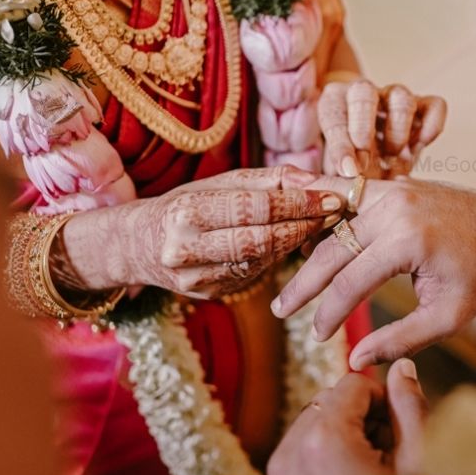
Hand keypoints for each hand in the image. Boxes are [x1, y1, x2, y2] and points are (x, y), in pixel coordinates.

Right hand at [60, 166, 343, 298]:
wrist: (138, 246)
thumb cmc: (186, 204)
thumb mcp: (218, 183)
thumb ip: (267, 180)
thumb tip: (314, 180)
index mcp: (187, 211)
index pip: (254, 208)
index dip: (297, 203)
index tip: (331, 196)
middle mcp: (187, 248)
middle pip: (261, 238)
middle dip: (304, 224)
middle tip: (337, 212)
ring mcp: (197, 278)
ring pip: (262, 260)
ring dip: (298, 242)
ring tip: (325, 225)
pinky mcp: (210, 295)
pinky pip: (255, 274)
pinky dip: (279, 258)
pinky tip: (298, 244)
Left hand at [265, 359, 427, 474]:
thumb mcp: (416, 467)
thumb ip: (410, 409)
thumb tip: (402, 368)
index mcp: (325, 438)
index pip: (353, 382)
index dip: (382, 399)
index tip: (398, 427)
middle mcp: (290, 452)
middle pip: (329, 403)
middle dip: (360, 418)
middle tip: (387, 454)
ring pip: (311, 428)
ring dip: (340, 438)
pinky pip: (296, 457)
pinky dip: (320, 461)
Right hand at [272, 176, 475, 369]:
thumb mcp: (447, 316)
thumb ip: (400, 339)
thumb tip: (356, 360)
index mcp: (408, 241)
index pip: (350, 283)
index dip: (328, 314)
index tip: (316, 336)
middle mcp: (394, 209)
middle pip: (332, 250)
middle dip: (304, 284)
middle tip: (281, 309)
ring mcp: (392, 191)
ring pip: (335, 223)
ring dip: (311, 251)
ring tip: (289, 277)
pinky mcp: (393, 185)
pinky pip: (350, 198)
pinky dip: (325, 214)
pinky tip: (303, 228)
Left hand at [318, 80, 446, 178]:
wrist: (382, 166)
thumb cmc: (355, 167)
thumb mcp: (339, 173)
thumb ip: (332, 177)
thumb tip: (323, 185)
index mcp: (334, 102)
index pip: (333, 113)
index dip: (340, 143)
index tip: (349, 170)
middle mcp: (364, 93)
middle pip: (363, 92)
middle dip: (363, 129)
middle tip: (367, 164)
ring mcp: (396, 96)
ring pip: (401, 98)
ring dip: (398, 131)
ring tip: (394, 156)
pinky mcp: (425, 106)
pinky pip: (434, 106)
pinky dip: (431, 126)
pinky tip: (421, 146)